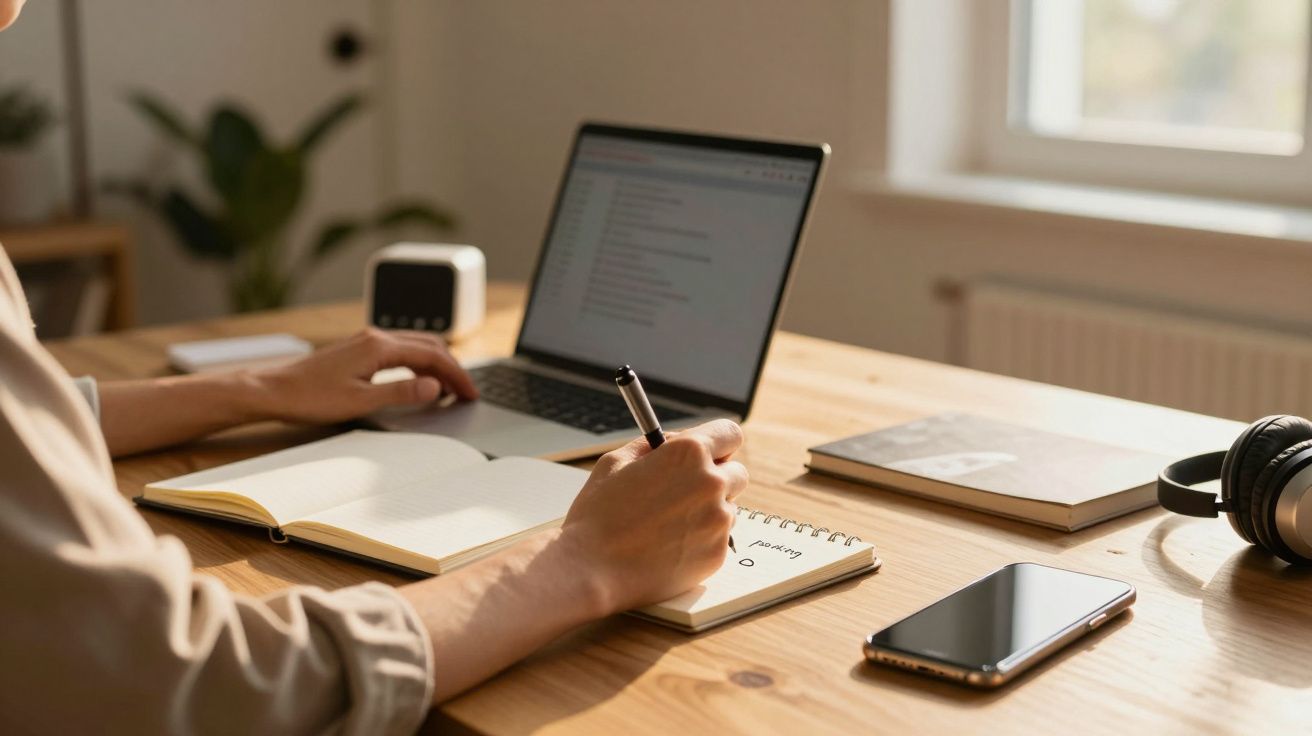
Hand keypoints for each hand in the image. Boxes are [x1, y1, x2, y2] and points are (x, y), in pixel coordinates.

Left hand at [254, 328, 478, 423]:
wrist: (273, 389)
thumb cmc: (309, 397)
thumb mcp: (360, 402)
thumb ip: (401, 393)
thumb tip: (435, 387)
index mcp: (379, 347)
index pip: (433, 356)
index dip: (457, 376)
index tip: (471, 394)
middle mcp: (375, 337)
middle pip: (429, 346)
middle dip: (453, 368)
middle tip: (468, 392)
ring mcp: (366, 341)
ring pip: (416, 346)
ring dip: (438, 364)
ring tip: (451, 387)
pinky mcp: (359, 349)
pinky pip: (401, 350)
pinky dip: (420, 363)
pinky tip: (421, 379)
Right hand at [556, 419, 748, 614]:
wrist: (591, 569)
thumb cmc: (598, 516)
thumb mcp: (616, 462)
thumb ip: (653, 446)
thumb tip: (676, 440)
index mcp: (688, 453)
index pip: (730, 433)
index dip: (718, 443)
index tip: (709, 452)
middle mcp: (711, 483)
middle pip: (736, 472)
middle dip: (716, 477)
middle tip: (686, 490)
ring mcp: (718, 521)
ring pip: (729, 507)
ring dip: (709, 510)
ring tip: (669, 524)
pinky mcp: (718, 553)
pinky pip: (720, 538)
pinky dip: (702, 539)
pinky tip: (670, 545)